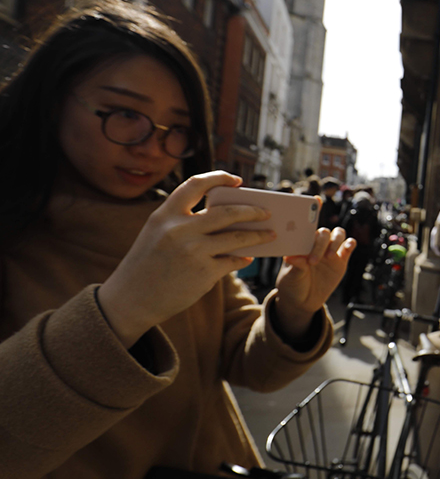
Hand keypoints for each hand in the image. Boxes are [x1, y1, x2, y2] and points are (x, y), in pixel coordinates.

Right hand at [98, 172, 276, 346]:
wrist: (130, 300)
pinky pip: (232, 261)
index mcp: (165, 214)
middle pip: (227, 212)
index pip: (196, 184)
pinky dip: (242, 258)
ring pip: (237, 238)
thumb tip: (228, 216)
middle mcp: (179, 229)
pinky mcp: (203, 273)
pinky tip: (247, 257)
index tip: (237, 180)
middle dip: (252, 211)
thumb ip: (184, 221)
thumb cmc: (148, 264)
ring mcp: (192, 251)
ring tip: (270, 234)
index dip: (219, 178)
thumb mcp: (157, 233)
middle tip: (266, 212)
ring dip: (258, 235)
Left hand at [273, 228, 355, 338]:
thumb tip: (290, 257)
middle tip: (313, 262)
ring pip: (338, 234)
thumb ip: (295, 265)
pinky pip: (348, 247)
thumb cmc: (293, 284)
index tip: (304, 252)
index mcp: (302, 244)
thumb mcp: (291, 276)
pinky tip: (348, 247)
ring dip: (336, 241)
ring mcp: (330, 252)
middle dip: (320, 245)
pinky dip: (350, 243)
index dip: (308, 237)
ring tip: (330, 256)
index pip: (307, 232)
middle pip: (324, 233)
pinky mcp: (341, 261)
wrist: (303, 300)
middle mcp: (317, 245)